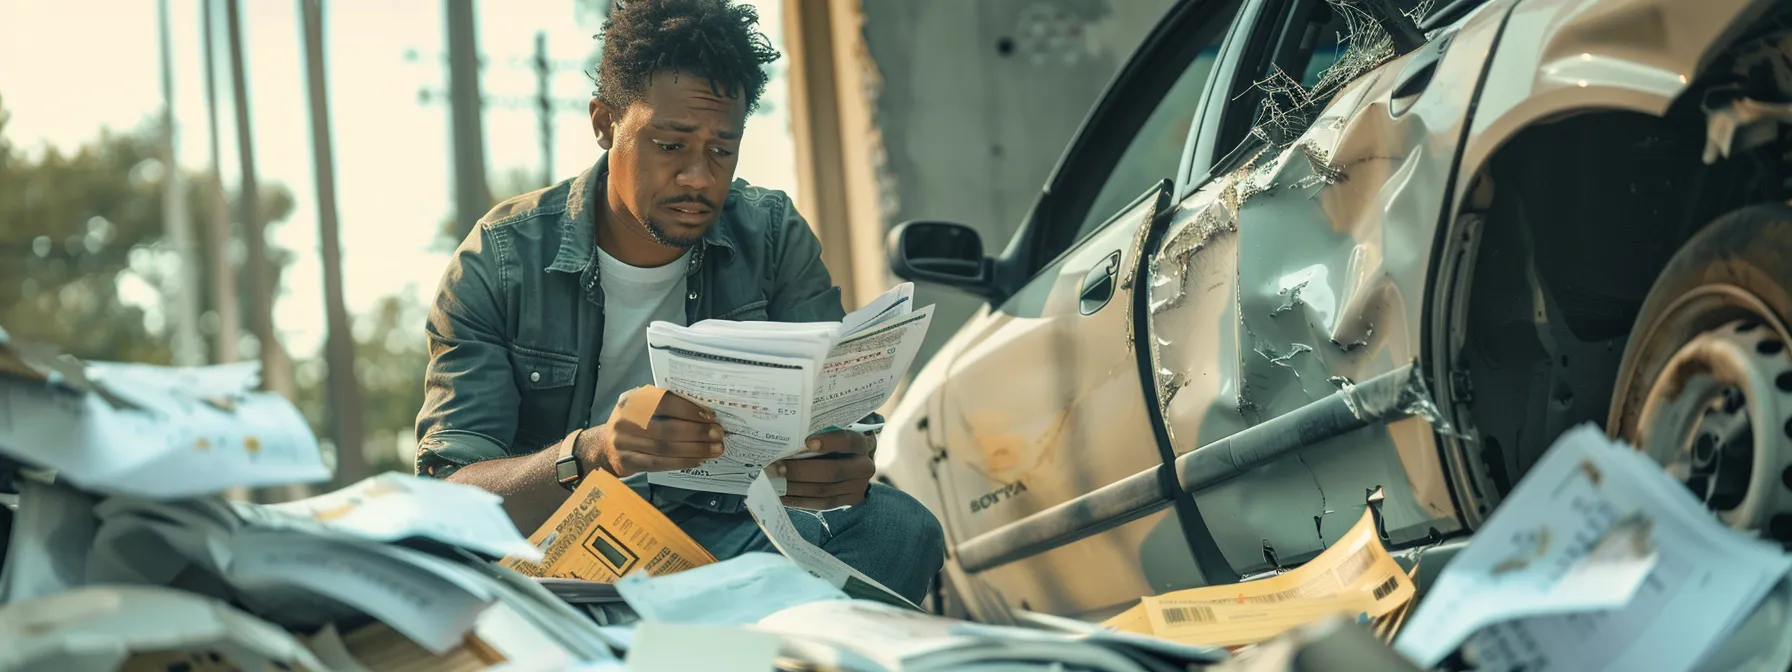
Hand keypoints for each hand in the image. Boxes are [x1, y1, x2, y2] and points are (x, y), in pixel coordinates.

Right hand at [578, 386, 724, 476]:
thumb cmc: (634, 423)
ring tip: (714, 449)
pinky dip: (682, 462)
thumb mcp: (642, 406)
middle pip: (667, 428)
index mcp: (632, 400)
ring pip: (665, 449)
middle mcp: (625, 420)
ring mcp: (623, 443)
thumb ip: (666, 405)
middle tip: (718, 434)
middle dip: (697, 432)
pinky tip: (698, 460)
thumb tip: (704, 412)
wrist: (604, 446)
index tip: (710, 416)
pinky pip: (659, 464)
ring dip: (694, 449)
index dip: (689, 410)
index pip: (664, 402)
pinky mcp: (627, 462)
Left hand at [770, 430, 875, 508]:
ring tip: (773, 481)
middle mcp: (864, 467)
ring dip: (795, 487)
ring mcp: (857, 487)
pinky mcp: (848, 501)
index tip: (806, 442)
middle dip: (800, 470)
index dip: (828, 442)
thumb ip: (819, 432)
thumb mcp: (836, 432)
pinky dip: (799, 501)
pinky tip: (782, 496)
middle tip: (776, 466)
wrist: (856, 463)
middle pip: (832, 471)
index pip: (848, 441)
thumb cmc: (837, 443)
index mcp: (862, 444)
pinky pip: (821, 504)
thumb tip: (788, 432)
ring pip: (823, 490)